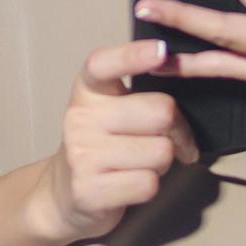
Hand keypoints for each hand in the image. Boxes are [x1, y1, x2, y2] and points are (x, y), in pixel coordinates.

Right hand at [28, 37, 203, 245]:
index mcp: (88, 91)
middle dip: (179, 130)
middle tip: (172, 140)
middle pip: (161, 112)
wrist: (64, 195)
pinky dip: (150, 187)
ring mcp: (82, 155)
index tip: (161, 51)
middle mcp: (80, 118)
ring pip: (161, 152)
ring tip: (142, 163)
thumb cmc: (102, 146)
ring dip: (163, 163)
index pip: (104, 64)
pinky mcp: (89, 190)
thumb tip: (181, 77)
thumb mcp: (110, 110)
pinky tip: (130, 183)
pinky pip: (148, 184)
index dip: (134, 56)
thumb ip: (140, 93)